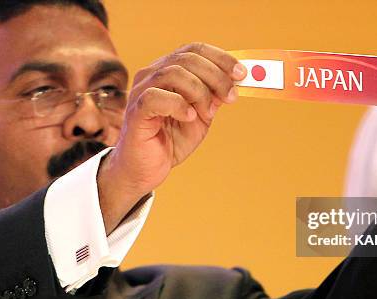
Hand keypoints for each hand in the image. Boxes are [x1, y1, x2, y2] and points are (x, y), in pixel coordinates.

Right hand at [98, 43, 246, 231]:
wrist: (147, 169)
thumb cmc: (171, 140)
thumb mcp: (201, 116)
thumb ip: (214, 98)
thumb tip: (233, 83)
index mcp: (168, 71)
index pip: (194, 50)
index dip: (220, 59)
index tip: (241, 74)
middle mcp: (152, 75)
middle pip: (187, 59)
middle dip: (216, 77)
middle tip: (230, 98)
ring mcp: (141, 91)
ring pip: (173, 73)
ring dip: (199, 93)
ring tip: (206, 114)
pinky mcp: (135, 111)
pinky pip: (155, 97)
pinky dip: (178, 105)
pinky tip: (189, 117)